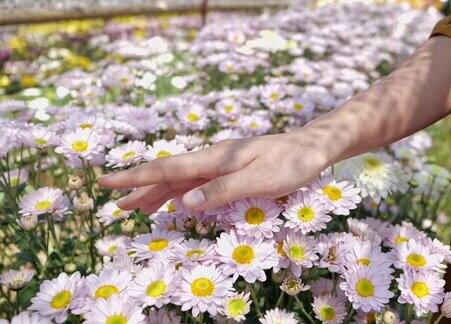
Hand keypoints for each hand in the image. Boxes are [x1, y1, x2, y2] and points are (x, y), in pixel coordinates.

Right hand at [97, 129, 330, 212]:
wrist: (312, 147)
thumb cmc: (291, 163)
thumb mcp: (259, 180)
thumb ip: (222, 191)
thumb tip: (183, 204)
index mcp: (215, 159)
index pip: (166, 169)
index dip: (135, 178)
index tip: (107, 182)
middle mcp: (213, 159)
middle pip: (168, 175)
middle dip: (140, 189)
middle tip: (116, 205)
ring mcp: (221, 164)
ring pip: (181, 180)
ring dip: (157, 193)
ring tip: (136, 208)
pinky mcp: (231, 171)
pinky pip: (197, 183)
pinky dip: (180, 193)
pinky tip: (175, 202)